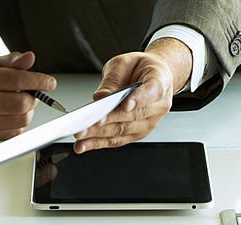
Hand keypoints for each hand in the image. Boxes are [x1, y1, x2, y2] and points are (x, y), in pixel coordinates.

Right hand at [0, 51, 55, 139]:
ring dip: (28, 111)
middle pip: (21, 103)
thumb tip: (30, 58)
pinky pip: (14, 132)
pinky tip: (11, 114)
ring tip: (21, 103)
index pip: (17, 80)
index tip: (50, 82)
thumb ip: (13, 61)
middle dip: (33, 98)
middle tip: (32, 93)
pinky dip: (19, 122)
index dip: (38, 81)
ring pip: (21, 120)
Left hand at [74, 38, 192, 152]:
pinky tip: (84, 145)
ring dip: (99, 136)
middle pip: (132, 116)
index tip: (125, 105)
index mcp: (160, 83)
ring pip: (123, 131)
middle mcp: (158, 106)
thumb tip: (99, 97)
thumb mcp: (125, 62)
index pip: (151, 92)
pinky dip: (98, 143)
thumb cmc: (140, 68)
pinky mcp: (137, 133)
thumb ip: (113, 78)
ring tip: (80, 136)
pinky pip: (117, 140)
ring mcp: (149, 123)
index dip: (138, 99)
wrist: (153, 77)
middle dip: (107, 121)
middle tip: (87, 124)